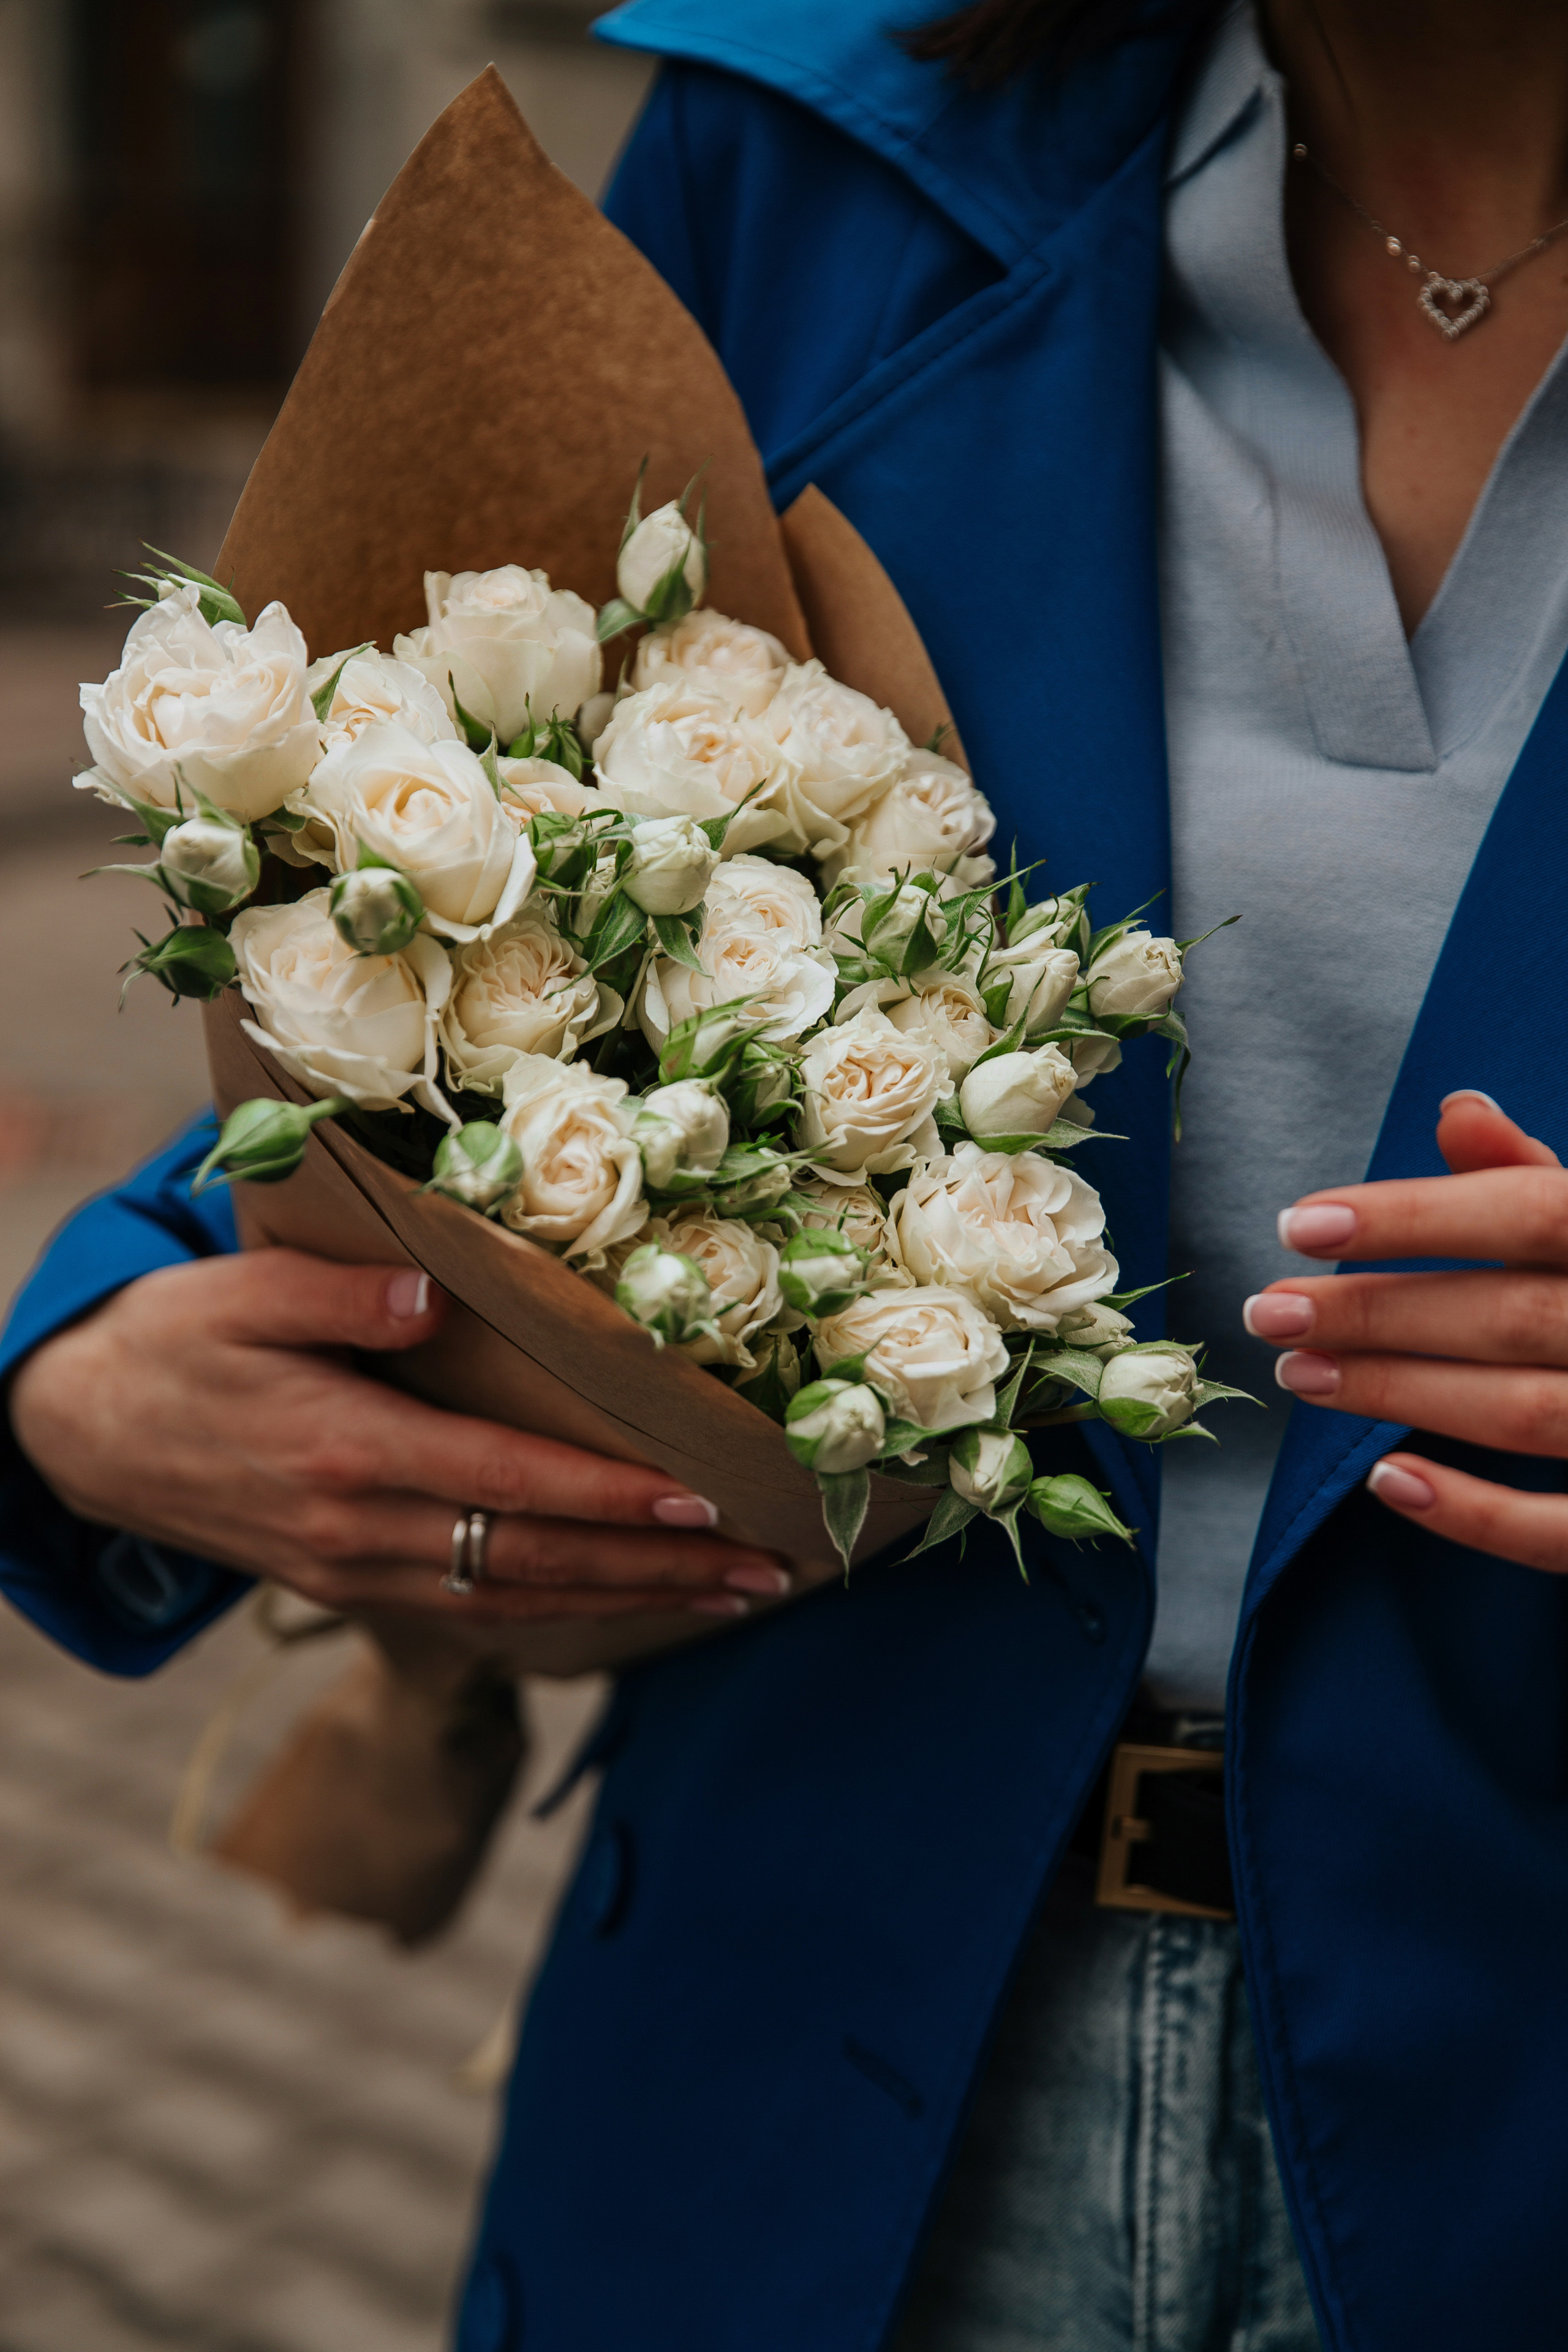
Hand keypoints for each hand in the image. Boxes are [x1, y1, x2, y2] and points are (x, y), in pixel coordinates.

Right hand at [9, 1251, 789, 1622]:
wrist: (83, 1433)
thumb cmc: (172, 1345)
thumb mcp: (239, 1293)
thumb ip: (340, 1295)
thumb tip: (434, 1298)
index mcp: (347, 1454)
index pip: (510, 1488)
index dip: (610, 1501)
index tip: (703, 1504)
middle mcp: (361, 1534)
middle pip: (538, 1563)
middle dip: (658, 1571)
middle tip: (765, 1571)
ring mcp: (356, 1575)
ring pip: (518, 1601)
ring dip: (629, 1603)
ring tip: (728, 1595)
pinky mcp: (350, 1588)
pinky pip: (474, 1609)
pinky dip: (560, 1611)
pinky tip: (624, 1600)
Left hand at [1243, 1090, 1567, 1573]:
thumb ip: (1533, 1175)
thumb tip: (1457, 1110)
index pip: (1531, 1209)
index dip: (1413, 1217)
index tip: (1298, 1224)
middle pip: (1506, 1315)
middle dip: (1375, 1313)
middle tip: (1270, 1311)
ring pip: (1521, 1413)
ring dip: (1399, 1393)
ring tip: (1300, 1373)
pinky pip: (1559, 1531)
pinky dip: (1472, 1513)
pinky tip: (1388, 1480)